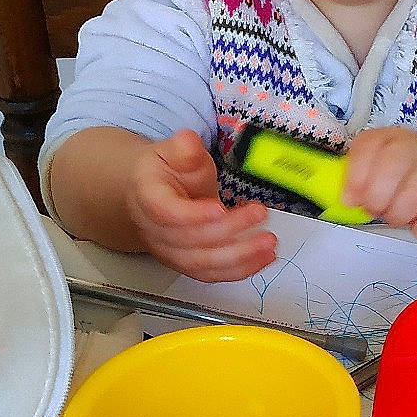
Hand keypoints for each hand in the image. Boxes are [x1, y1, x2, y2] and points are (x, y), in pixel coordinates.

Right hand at [124, 130, 276, 280]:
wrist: (149, 195)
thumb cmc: (164, 173)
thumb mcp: (170, 151)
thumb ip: (183, 149)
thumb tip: (189, 143)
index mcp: (148, 198)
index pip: (166, 212)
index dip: (193, 215)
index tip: (219, 208)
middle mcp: (156, 232)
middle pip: (190, 241)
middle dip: (229, 231)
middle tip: (258, 215)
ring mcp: (172, 252)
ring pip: (203, 264)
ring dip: (240, 256)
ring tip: (267, 243)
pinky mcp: (189, 264)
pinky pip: (214, 274)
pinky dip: (241, 269)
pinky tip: (263, 258)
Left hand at [343, 129, 416, 243]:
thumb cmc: (406, 177)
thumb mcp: (378, 169)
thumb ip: (357, 180)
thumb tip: (347, 199)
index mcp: (390, 138)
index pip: (369, 144)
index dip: (356, 175)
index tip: (350, 199)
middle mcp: (416, 148)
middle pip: (391, 167)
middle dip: (376, 198)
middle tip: (376, 209)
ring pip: (413, 196)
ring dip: (398, 215)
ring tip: (398, 216)